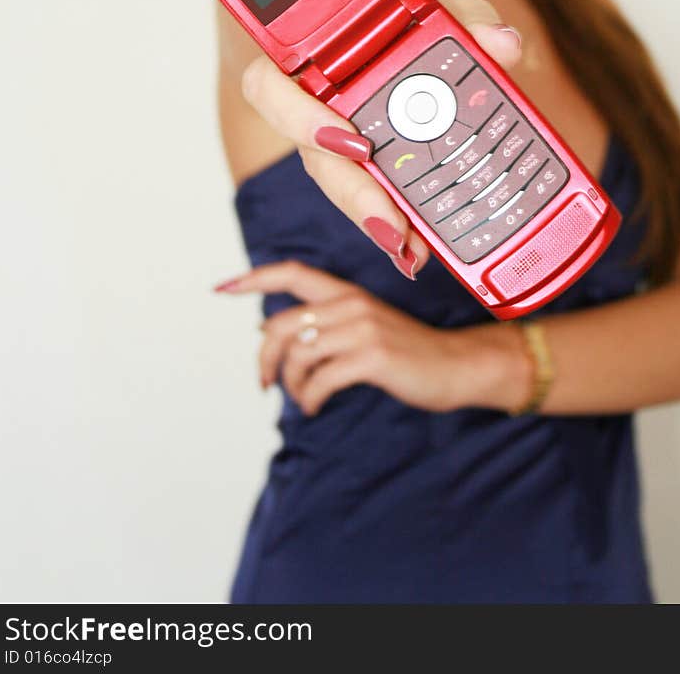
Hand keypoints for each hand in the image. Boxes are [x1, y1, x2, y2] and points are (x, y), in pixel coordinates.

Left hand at [215, 259, 527, 414]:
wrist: (457, 364)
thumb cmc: (409, 352)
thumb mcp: (368, 326)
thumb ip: (330, 323)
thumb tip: (278, 335)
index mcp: (347, 293)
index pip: (292, 273)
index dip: (254, 279)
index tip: (222, 288)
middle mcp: (351, 304)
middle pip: (281, 324)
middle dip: (263, 358)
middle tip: (264, 383)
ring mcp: (361, 329)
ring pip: (297, 354)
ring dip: (290, 385)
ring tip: (303, 399)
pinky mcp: (371, 357)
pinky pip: (319, 380)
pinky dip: (309, 399)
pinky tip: (316, 406)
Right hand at [238, 0, 521, 277]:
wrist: (405, 21)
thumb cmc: (404, 15)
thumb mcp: (435, 8)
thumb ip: (465, 19)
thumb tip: (502, 43)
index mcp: (309, 58)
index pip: (269, 88)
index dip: (300, 120)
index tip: (353, 143)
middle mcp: (314, 107)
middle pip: (315, 160)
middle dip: (354, 197)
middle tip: (391, 225)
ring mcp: (337, 143)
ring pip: (340, 189)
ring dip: (374, 221)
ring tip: (410, 249)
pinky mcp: (364, 169)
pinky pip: (368, 201)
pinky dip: (393, 225)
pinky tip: (418, 250)